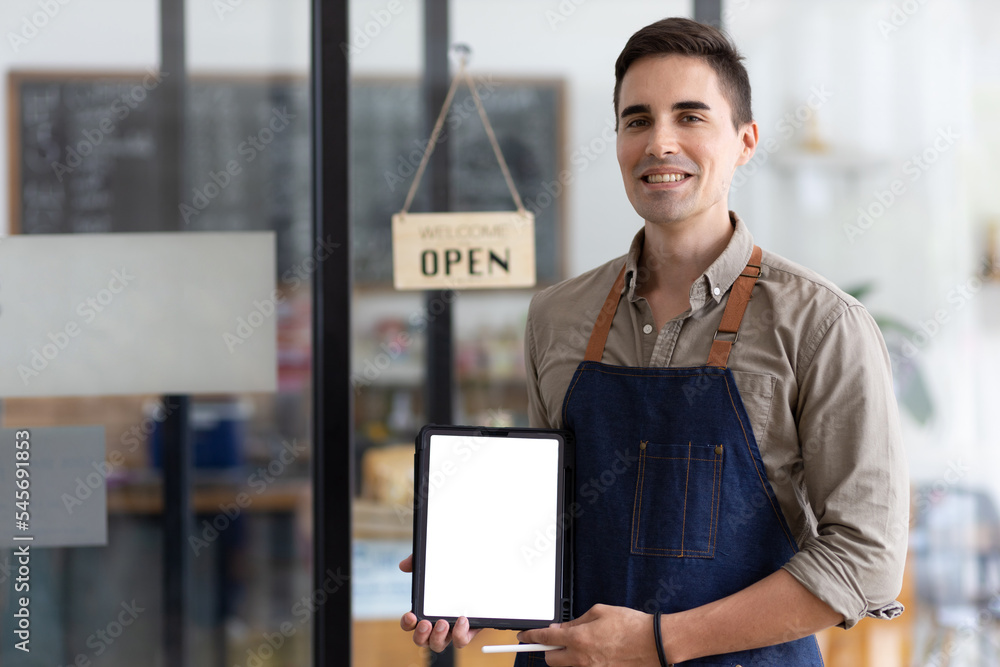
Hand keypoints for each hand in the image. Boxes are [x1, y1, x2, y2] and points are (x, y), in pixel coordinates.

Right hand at [398, 554, 480, 651]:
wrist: (479, 576)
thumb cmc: (452, 574)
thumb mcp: (435, 565)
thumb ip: (418, 564)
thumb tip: (404, 565)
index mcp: (425, 611)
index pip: (409, 623)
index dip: (407, 623)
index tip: (411, 615)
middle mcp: (435, 624)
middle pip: (421, 640)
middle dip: (420, 634)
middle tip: (425, 623)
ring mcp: (451, 630)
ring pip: (438, 645)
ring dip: (437, 637)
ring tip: (443, 622)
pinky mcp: (467, 631)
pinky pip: (461, 641)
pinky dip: (460, 634)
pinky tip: (462, 620)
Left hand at [516, 604, 657, 665]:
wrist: (654, 643)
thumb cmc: (630, 625)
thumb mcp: (599, 612)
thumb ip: (575, 622)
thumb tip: (560, 628)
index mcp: (578, 639)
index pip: (545, 639)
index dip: (530, 636)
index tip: (523, 636)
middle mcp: (581, 658)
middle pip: (550, 660)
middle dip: (549, 650)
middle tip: (556, 640)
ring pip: (568, 665)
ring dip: (568, 655)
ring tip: (586, 642)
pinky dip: (584, 660)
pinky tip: (597, 650)